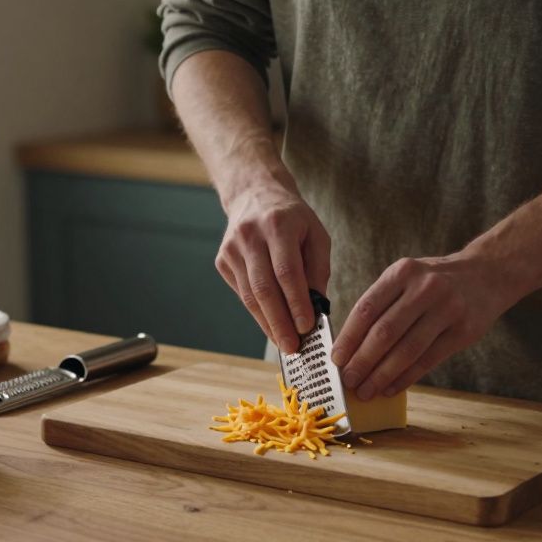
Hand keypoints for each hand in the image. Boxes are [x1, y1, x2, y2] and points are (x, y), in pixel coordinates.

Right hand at [215, 175, 330, 353]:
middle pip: (263, 288)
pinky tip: (271, 325)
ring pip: (250, 295)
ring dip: (267, 323)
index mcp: (278, 225)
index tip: (307, 327)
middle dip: (279, 322)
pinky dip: (258, 313)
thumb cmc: (292, 218)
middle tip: (293, 347)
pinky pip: (242, 293)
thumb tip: (317, 307)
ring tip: (284, 344)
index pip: (287, 272)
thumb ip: (318, 269)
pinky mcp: (222, 260)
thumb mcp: (316, 234)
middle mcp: (250, 236)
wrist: (254, 193)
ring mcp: (232, 249)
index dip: (296, 302)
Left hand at [331, 249, 511, 399]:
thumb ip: (381, 303)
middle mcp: (425, 288)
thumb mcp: (407, 277)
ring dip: (382, 375)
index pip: (367, 308)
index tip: (335, 359)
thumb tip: (350, 345)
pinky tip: (390, 388)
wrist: (487, 274)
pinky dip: (406, 378)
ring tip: (366, 391)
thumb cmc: (435, 281)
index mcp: (403, 272)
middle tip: (348, 381)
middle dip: (362, 361)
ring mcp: (447, 309)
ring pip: (407, 350)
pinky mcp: (463, 331)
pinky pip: (428, 360)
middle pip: (385, 332)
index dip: (348, 337)